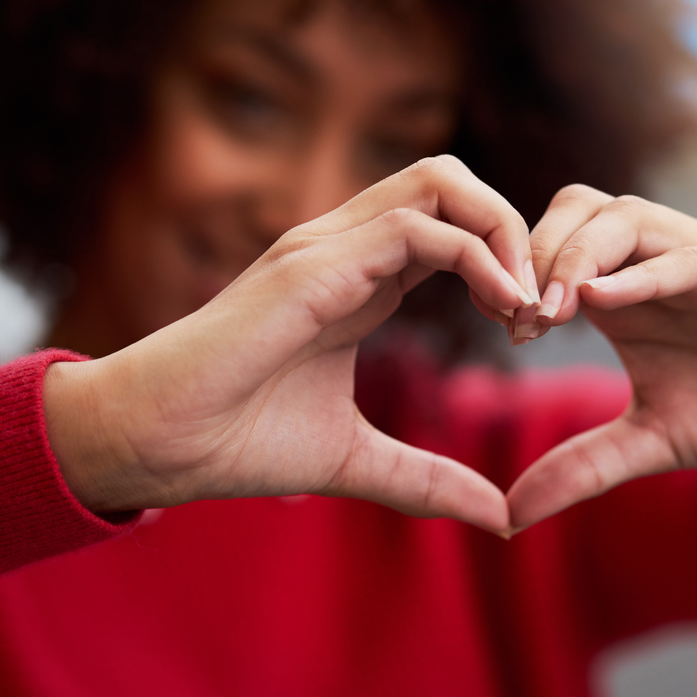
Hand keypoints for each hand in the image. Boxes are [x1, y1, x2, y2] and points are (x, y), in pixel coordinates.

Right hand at [43, 156, 538, 535]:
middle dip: (513, 228)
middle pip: (452, 180)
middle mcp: (345, 246)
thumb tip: (498, 516)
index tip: (530, 331)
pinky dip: (477, 257)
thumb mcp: (358, 459)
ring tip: (527, 305)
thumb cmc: (238, 441)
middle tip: (539, 305)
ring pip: (441, 181)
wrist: (158, 444)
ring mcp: (326, 247)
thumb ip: (428, 479)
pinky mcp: (313, 265)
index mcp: (359, 278)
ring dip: (503, 233)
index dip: (504, 263)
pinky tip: (504, 310)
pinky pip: (416, 229)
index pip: (450, 225)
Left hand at [506, 185, 696, 529]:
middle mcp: (665, 258)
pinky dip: (647, 272)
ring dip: (579, 257)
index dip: (522, 274)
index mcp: (631, 286)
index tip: (504, 328)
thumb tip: (509, 517)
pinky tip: (604, 299)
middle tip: (520, 317)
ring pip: (631, 218)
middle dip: (540, 254)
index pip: (559, 241)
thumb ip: (581, 466)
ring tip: (552, 311)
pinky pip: (695, 257)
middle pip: (583, 209)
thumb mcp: (650, 443)